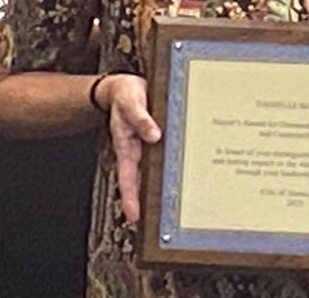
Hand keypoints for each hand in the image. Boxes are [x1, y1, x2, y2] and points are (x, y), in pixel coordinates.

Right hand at [98, 73, 161, 222]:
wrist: (126, 85)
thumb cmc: (124, 94)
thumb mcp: (130, 102)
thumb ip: (140, 118)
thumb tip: (154, 135)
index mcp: (126, 145)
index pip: (127, 177)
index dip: (130, 197)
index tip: (133, 216)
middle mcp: (137, 150)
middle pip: (142, 181)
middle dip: (147, 201)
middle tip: (158, 222)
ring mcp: (148, 146)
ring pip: (155, 172)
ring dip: (162, 187)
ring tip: (174, 207)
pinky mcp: (159, 138)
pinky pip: (165, 155)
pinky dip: (172, 166)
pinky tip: (184, 175)